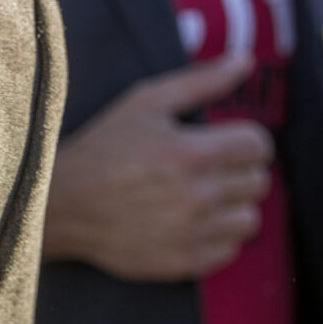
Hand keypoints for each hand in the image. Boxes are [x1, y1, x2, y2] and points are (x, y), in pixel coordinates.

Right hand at [40, 53, 272, 281]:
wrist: (63, 203)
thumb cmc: (107, 145)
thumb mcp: (148, 102)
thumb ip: (203, 81)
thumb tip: (247, 60)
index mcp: (190, 152)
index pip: (259, 145)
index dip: (247, 138)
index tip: (227, 140)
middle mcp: (195, 196)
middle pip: (259, 182)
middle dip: (240, 169)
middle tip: (209, 165)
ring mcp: (190, 234)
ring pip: (250, 219)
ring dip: (233, 204)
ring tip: (203, 193)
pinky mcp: (183, 262)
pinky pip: (231, 250)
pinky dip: (218, 234)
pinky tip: (191, 219)